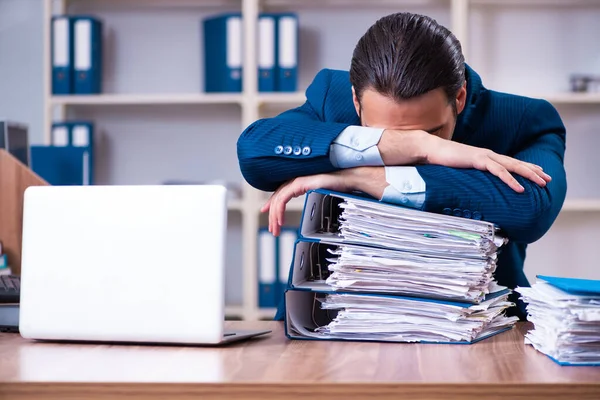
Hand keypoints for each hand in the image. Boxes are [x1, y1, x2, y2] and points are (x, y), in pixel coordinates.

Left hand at [261, 168, 384, 235]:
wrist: (349, 179)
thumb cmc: (340, 187)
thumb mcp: (322, 197)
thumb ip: (314, 201)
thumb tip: (313, 213)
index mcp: (300, 183)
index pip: (281, 195)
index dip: (273, 206)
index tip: (269, 216)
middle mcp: (296, 181)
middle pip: (277, 199)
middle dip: (272, 216)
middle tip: (273, 230)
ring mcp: (297, 181)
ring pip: (278, 200)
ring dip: (274, 216)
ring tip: (275, 229)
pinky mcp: (300, 183)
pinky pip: (283, 199)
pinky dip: (279, 211)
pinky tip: (280, 221)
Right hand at [378, 130, 550, 191]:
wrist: (430, 150)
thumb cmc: (441, 160)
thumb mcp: (459, 168)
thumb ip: (467, 173)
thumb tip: (470, 184)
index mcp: (485, 156)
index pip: (509, 162)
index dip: (525, 167)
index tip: (537, 173)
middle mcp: (488, 154)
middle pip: (516, 163)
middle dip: (534, 171)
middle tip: (548, 179)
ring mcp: (484, 156)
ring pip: (513, 166)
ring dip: (529, 174)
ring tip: (542, 182)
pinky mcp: (478, 160)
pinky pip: (499, 171)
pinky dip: (511, 180)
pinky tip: (520, 188)